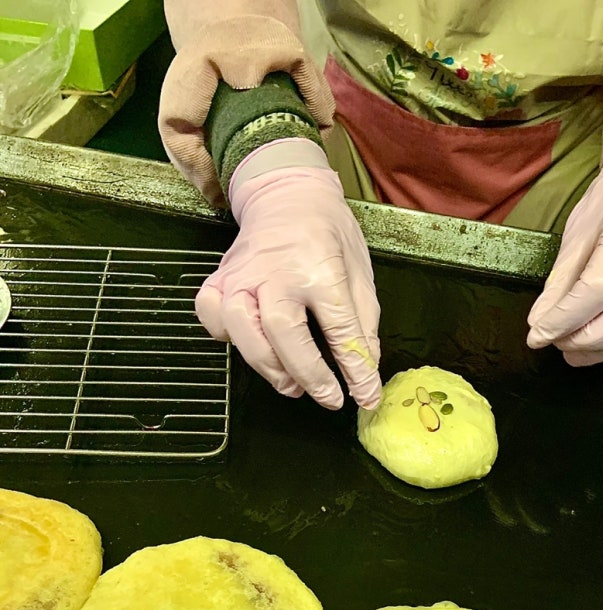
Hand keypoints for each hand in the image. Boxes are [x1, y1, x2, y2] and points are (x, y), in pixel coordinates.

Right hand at [196, 138, 380, 408]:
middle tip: (327, 397)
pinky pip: (212, 316)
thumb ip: (362, 324)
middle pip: (283, 331)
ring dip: (267, 364)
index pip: (339, 327)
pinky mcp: (218, 280)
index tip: (365, 397)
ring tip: (291, 384)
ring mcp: (240, 275)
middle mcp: (276, 271)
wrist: (286, 194)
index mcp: (320, 266)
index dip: (354, 369)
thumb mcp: (359, 273)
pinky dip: (227, 339)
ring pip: (242, 328)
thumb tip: (366, 372)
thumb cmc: (328, 235)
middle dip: (307, 373)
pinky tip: (252, 347)